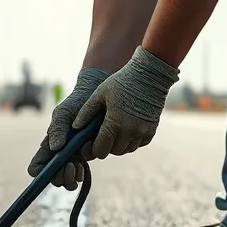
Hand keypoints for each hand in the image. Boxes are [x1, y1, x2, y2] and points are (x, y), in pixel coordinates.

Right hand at [27, 66, 109, 189]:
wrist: (95, 100)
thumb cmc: (75, 104)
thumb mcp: (63, 113)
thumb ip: (57, 129)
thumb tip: (55, 148)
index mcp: (47, 147)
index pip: (36, 168)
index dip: (40, 174)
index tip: (51, 169)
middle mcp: (57, 156)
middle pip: (53, 179)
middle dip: (61, 177)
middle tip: (70, 166)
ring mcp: (71, 158)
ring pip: (67, 182)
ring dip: (71, 178)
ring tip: (78, 166)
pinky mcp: (84, 159)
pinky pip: (80, 176)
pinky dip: (81, 174)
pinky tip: (84, 163)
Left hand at [70, 45, 178, 160]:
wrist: (149, 74)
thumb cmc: (121, 81)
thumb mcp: (99, 94)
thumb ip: (86, 112)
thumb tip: (75, 127)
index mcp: (115, 122)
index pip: (100, 149)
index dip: (92, 150)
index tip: (87, 145)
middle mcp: (130, 131)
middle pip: (113, 152)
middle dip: (105, 147)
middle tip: (100, 137)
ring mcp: (143, 132)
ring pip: (126, 150)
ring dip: (118, 145)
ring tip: (112, 133)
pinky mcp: (152, 131)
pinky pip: (138, 145)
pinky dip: (130, 142)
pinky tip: (125, 131)